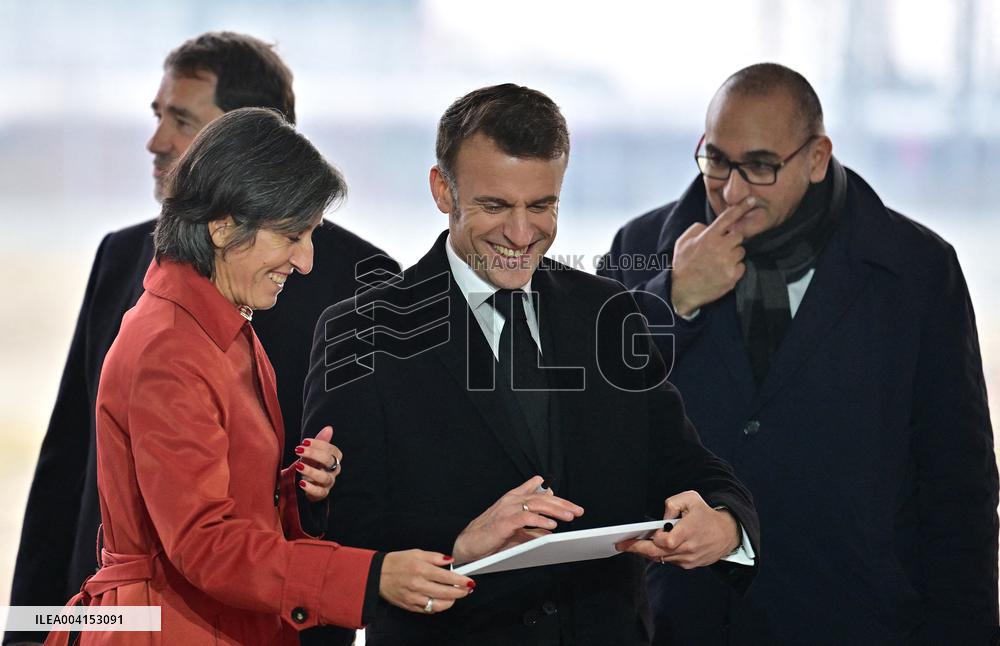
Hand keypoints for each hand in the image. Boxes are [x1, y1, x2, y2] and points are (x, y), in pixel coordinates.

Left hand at [293, 426, 341, 502]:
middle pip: (329, 461)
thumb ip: (320, 442)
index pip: (331, 450)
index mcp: (334, 458)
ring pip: (325, 477)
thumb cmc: (309, 465)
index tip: (304, 441)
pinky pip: (319, 492)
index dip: (319, 444)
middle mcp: (334, 470)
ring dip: (311, 471)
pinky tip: (301, 483)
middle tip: (298, 450)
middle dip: (314, 454)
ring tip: (299, 466)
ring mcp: (328, 483)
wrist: (302, 483)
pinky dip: (310, 487)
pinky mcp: (322, 494)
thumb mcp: (311, 453)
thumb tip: (329, 428)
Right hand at [379, 550, 473, 613]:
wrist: (377, 575)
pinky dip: (438, 606)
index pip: (447, 578)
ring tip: (455, 595)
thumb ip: (435, 557)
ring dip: (451, 601)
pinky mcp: (410, 606)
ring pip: (439, 605)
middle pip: (446, 593)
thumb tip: (450, 561)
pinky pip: (428, 610)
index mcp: (421, 570)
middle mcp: (418, 585)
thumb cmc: (396, 562)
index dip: (461, 581)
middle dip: (460, 592)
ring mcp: (414, 597)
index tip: (469, 581)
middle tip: (467, 589)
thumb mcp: (416, 553)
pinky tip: (441, 600)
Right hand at [452, 475, 583, 564]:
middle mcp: (511, 500)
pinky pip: (525, 518)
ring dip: (555, 509)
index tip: (571, 505)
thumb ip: (532, 528)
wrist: (467, 545)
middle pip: (541, 496)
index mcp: (513, 499)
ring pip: (536, 504)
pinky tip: (552, 525)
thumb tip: (551, 530)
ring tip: (570, 516)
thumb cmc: (490, 537)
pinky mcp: (503, 522)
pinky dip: (540, 521)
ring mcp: (507, 509)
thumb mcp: (516, 531)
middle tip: (578, 511)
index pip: (537, 491)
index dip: (556, 496)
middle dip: (562, 503)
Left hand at [615, 490, 739, 568]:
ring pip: (661, 559)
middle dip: (637, 549)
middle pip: (658, 554)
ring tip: (631, 544)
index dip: (652, 539)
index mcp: (688, 531)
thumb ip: (672, 503)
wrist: (727, 534)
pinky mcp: (689, 565)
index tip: (639, 534)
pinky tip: (649, 547)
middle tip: (621, 545)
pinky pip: (669, 561)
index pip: (664, 541)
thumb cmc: (706, 515)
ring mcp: (688, 559)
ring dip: (646, 552)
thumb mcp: (691, 498)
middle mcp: (688, 548)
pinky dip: (659, 555)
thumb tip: (661, 519)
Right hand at [670, 196, 756, 315]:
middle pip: (738, 236)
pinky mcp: (733, 276)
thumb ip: (698, 228)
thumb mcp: (683, 241)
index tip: (751, 200)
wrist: (682, 291)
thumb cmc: (682, 265)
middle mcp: (720, 247)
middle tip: (720, 249)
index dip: (741, 207)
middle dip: (731, 241)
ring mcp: (727, 262)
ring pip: (740, 251)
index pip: (728, 217)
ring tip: (718, 262)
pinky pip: (742, 267)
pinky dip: (734, 269)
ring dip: (733, 255)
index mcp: (708, 236)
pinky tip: (722, 272)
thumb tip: (710, 226)